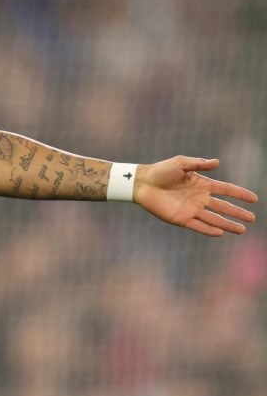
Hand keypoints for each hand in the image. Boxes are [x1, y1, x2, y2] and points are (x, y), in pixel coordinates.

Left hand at [135, 156, 257, 236]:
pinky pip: (198, 226)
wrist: (142, 183)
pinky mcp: (181, 218)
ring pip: (214, 219)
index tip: (254, 199)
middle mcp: (199, 198)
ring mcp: (191, 209)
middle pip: (223, 207)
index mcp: (202, 184)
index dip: (240, 194)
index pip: (226, 190)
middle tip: (252, 219)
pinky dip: (209, 229)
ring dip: (227, 224)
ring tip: (242, 230)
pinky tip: (220, 233)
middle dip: (238, 212)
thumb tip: (217, 162)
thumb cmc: (160, 171)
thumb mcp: (181, 163)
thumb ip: (199, 163)